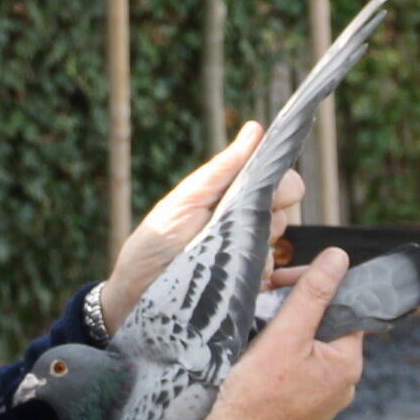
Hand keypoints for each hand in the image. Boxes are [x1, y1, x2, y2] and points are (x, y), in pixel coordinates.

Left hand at [101, 123, 304, 335]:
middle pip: (283, 214)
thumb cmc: (157, 241)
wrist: (136, 292)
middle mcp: (247, 226)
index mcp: (234, 197)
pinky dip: (254, 276)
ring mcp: (248, 259)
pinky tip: (227, 277)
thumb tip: (255, 128)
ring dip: (255, 250)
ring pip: (277, 248)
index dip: (284, 186)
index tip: (273, 192)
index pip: (280, 183)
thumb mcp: (187, 200)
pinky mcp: (248, 290)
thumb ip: (222, 169)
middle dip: (268, 218)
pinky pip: (269, 278)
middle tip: (237, 226)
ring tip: (219, 256)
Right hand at [201, 250, 358, 419]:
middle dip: (296, 308)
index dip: (313, 287)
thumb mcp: (285, 334)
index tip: (281, 281)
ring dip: (286, 331)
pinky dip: (281, 356)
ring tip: (257, 327)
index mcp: (348, 363)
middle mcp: (343, 384)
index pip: (343, 307)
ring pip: (310, 349)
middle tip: (264, 300)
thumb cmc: (258, 393)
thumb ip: (313, 294)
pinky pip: (299, 371)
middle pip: (326, 327)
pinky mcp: (302, 409)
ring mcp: (323, 400)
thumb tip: (339, 259)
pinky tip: (258, 355)